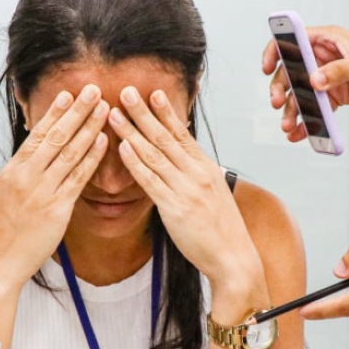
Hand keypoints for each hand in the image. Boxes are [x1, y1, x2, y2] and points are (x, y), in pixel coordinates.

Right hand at [0, 85, 109, 284]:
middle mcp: (27, 176)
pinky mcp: (57, 209)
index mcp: (13, 169)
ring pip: (70, 153)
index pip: (38, 133)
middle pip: (57, 136)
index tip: (69, 93)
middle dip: (77, 111)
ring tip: (104, 109)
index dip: (55, 112)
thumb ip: (24, 170)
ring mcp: (42, 191)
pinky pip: (78, 177)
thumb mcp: (8, 191)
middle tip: (94, 89)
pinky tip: (104, 141)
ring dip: (89, 128)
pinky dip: (92, 157)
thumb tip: (38, 150)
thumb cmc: (6, 228)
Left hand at [108, 87, 260, 286]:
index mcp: (206, 167)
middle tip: (126, 91)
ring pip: (153, 154)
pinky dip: (135, 162)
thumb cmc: (221, 228)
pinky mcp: (175, 209)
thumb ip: (197, 173)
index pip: (182, 133)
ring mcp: (186, 189)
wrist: (234, 257)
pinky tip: (122, 147)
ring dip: (132, 131)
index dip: (166, 112)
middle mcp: (196, 173)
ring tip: (115, 113)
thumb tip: (184, 157)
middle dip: (143, 113)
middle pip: (165, 137)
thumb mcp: (214, 192)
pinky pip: (151, 181)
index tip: (152, 92)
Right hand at [261, 26, 348, 140]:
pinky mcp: (338, 96)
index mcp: (330, 40)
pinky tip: (301, 132)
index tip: (268, 68)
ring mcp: (331, 78)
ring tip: (290, 126)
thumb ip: (338, 72)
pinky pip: (316, 108)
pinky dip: (307, 121)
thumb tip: (315, 80)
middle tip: (280, 104)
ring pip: (302, 93)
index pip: (294, 39)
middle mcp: (326, 57)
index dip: (277, 50)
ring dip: (294, 110)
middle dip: (283, 88)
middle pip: (292, 70)